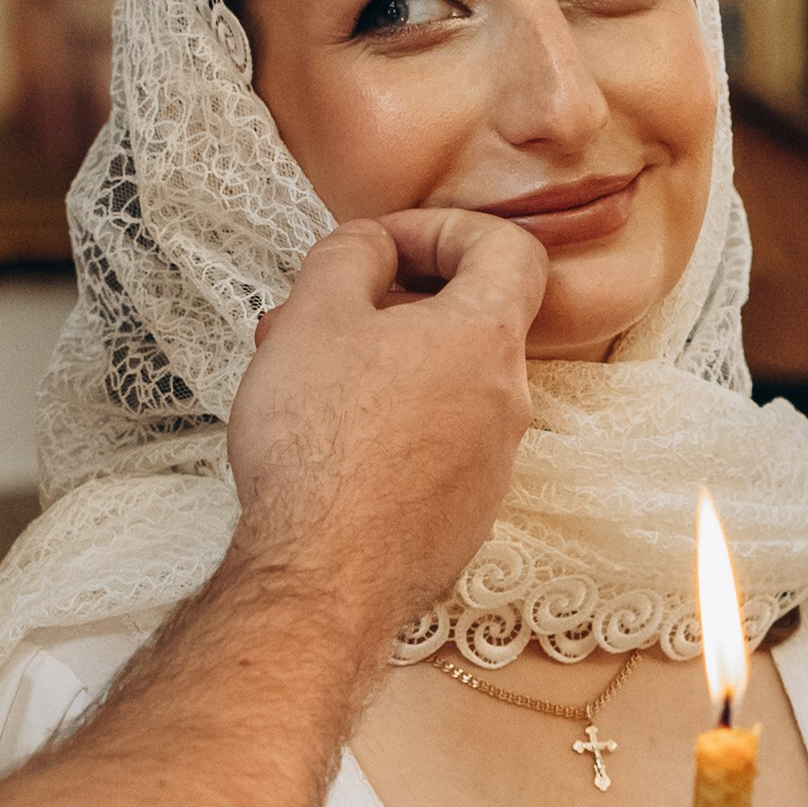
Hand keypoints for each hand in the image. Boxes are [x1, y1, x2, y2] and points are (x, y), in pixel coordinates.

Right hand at [227, 212, 543, 643]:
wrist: (323, 577)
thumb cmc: (319, 448)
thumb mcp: (315, 314)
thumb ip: (350, 254)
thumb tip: (373, 246)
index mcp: (486, 341)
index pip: (507, 249)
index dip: (441, 229)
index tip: (381, 247)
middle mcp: (507, 404)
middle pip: (464, 322)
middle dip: (386, 303)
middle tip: (317, 315)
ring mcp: (490, 467)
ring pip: (440, 387)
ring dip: (377, 366)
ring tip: (300, 380)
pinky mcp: (462, 517)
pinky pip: (432, 448)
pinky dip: (386, 427)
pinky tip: (324, 446)